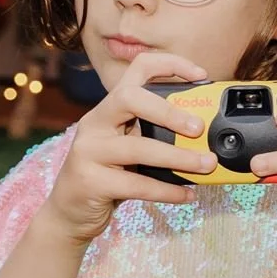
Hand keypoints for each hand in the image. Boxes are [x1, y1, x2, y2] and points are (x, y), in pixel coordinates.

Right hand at [41, 50, 216, 242]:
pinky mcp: (91, 182)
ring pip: (137, 148)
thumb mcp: (130, 147)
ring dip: (178, 157)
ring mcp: (89, 151)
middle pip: (129, 98)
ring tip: (206, 164)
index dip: (170, 65)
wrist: (69, 213)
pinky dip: (166, 190)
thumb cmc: (108, 175)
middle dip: (168, 111)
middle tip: (198, 128)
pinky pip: (136, 184)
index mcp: (109, 108)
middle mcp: (94, 123)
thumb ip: (156, 136)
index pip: (137, 69)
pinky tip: (187, 194)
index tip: (201, 75)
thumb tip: (207, 137)